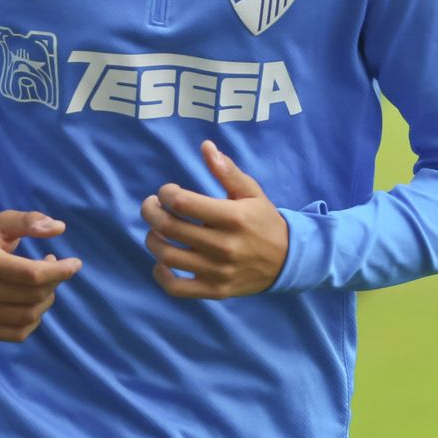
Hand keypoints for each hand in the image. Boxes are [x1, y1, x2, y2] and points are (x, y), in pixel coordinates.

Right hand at [0, 211, 82, 341]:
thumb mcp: (1, 222)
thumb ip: (29, 221)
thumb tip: (60, 228)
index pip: (32, 275)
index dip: (60, 271)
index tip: (75, 263)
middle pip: (33, 296)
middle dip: (54, 282)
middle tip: (53, 268)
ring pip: (28, 317)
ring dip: (45, 301)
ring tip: (43, 285)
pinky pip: (16, 334)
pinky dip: (32, 321)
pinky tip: (30, 303)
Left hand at [141, 139, 288, 298]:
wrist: (287, 260)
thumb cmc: (263, 220)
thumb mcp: (251, 192)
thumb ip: (227, 170)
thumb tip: (205, 146)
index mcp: (232, 217)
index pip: (183, 203)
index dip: (166, 193)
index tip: (167, 191)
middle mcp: (224, 246)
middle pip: (170, 228)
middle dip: (151, 212)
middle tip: (150, 206)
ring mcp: (218, 271)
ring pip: (168, 256)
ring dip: (152, 239)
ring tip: (156, 230)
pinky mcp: (215, 291)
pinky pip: (177, 289)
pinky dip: (161, 275)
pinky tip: (162, 261)